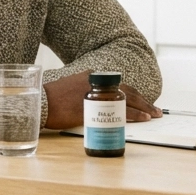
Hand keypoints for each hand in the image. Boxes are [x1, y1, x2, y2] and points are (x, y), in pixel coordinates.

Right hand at [43, 70, 161, 129]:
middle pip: (127, 90)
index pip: (119, 83)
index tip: (143, 100)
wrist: (39, 103)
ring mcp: (97, 96)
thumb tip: (97, 100)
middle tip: (156, 110)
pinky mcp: (95, 109)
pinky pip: (119, 111)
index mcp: (91, 76)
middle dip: (143, 100)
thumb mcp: (71, 86)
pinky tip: (142, 119)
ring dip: (143, 107)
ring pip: (127, 100)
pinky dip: (133, 114)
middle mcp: (97, 83)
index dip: (134, 93)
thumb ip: (86, 89)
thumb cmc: (51, 98)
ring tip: (153, 114)